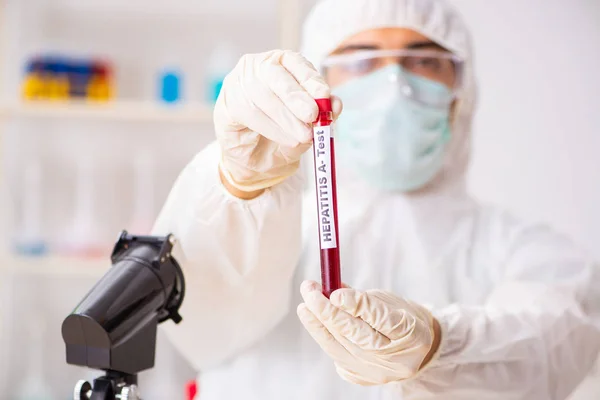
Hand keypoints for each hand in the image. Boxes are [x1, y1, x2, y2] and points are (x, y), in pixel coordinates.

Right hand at [215, 50, 335, 195]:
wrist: (254, 163)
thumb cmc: (281, 138)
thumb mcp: (306, 128)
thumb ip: (320, 117)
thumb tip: (336, 105)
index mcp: (280, 65)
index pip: (295, 63)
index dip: (311, 79)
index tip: (325, 96)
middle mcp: (257, 68)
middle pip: (275, 75)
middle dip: (296, 97)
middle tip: (313, 117)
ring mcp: (237, 84)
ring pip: (262, 94)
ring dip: (285, 118)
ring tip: (302, 136)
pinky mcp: (226, 104)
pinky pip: (247, 111)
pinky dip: (270, 127)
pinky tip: (284, 138)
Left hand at [297, 280, 439, 385]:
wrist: (412, 349)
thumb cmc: (401, 318)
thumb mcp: (390, 301)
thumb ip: (363, 298)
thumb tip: (333, 290)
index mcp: (411, 333)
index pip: (379, 318)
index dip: (355, 305)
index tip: (334, 293)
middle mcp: (394, 358)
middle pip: (354, 334)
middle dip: (327, 311)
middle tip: (310, 290)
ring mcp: (376, 372)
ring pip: (339, 347)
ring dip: (317, 324)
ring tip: (304, 306)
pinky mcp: (361, 378)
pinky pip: (336, 355)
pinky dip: (323, 336)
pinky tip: (313, 320)